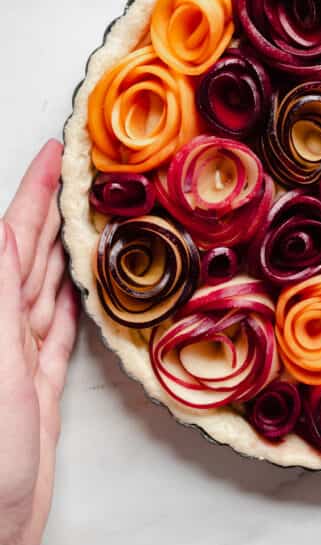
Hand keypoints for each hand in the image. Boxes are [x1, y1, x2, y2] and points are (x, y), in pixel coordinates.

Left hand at [0, 140, 78, 544]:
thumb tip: (5, 234)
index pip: (12, 241)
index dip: (32, 193)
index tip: (54, 153)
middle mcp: (0, 332)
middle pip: (30, 256)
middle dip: (51, 212)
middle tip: (79, 173)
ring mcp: (18, 361)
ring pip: (47, 290)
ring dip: (66, 252)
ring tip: (88, 218)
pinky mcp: (38, 391)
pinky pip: (61, 333)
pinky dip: (75, 305)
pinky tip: (85, 288)